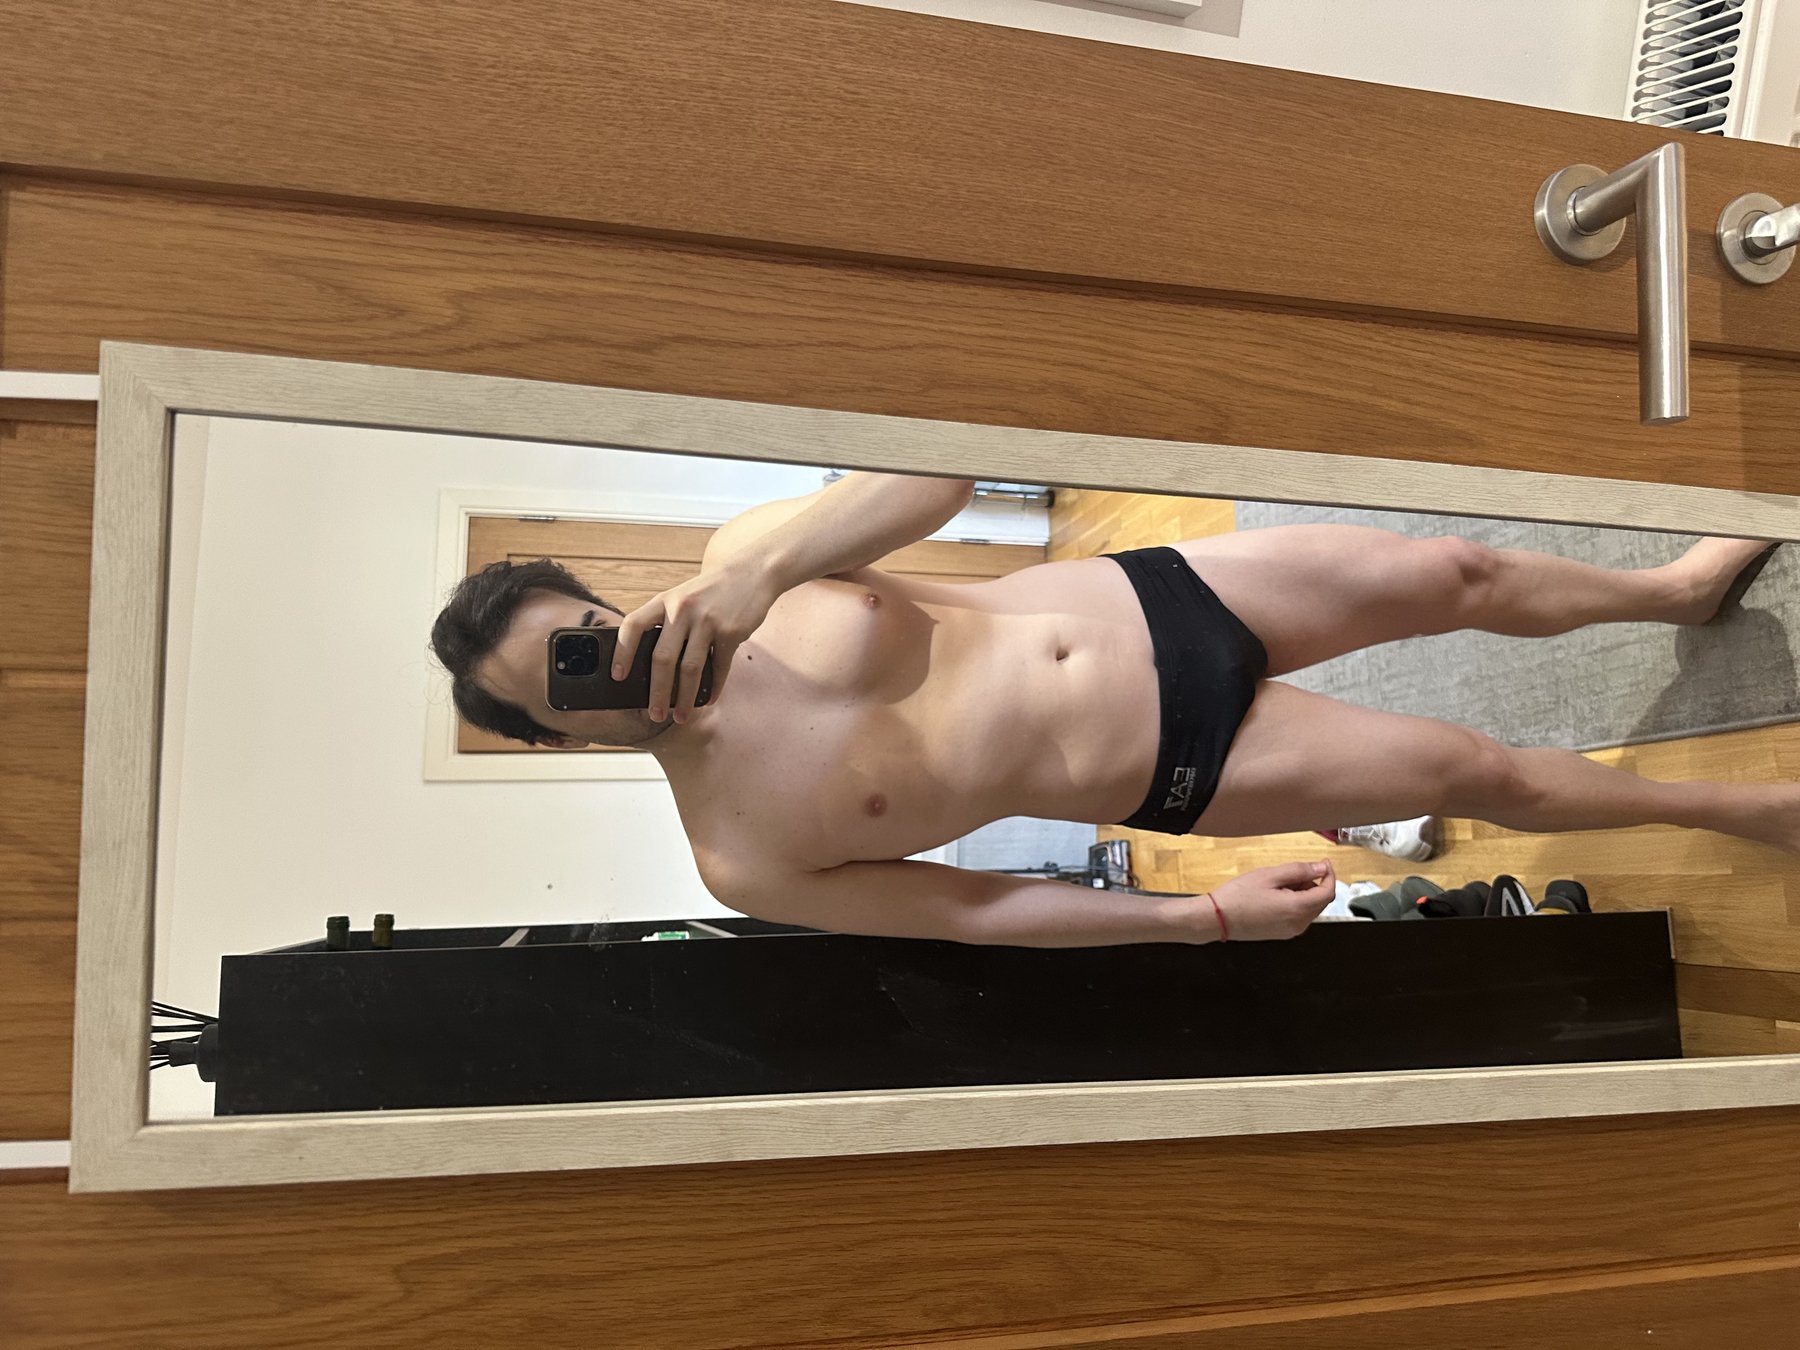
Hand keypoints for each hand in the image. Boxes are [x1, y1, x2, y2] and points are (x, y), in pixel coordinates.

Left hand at [612, 560, 780, 722]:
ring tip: (681, 716)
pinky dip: (713, 688)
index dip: (622, 652)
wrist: (751, 572)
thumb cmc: (710, 592)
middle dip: (657, 692)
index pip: (633, 625)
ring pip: (690, 669)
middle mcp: (683, 609)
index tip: (617, 676)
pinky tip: (709, 699)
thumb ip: (666, 622)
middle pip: (662, 658)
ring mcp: (708, 621)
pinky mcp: (732, 632)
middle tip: (654, 713)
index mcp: (665, 600)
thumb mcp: (682, 597)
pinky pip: (719, 668)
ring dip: (685, 698)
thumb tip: (649, 666)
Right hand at [1207, 860, 1337, 940]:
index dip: (1329, 875)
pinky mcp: (1282, 933)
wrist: (1218, 918)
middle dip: (1313, 883)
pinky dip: (1295, 903)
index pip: (1327, 892)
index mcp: (1298, 909)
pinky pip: (1298, 915)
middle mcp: (1298, 924)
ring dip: (1303, 893)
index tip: (1323, 863)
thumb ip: (1299, 870)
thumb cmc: (1239, 896)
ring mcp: (1291, 931)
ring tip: (1278, 883)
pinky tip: (1276, 895)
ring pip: (1309, 908)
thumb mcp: (1270, 875)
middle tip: (1291, 871)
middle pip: (1320, 901)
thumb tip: (1321, 869)